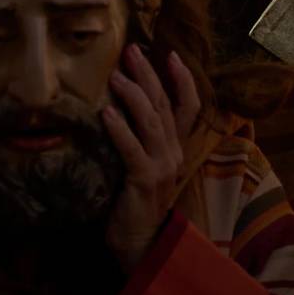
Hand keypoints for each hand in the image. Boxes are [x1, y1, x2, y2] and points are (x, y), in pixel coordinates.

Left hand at [102, 45, 199, 268]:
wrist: (140, 245)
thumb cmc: (134, 203)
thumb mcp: (141, 166)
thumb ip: (139, 141)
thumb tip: (115, 107)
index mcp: (175, 148)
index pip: (187, 107)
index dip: (181, 80)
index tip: (170, 53)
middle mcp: (174, 153)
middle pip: (165, 105)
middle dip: (149, 74)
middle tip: (132, 50)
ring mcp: (162, 167)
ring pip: (152, 122)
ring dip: (133, 95)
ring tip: (116, 75)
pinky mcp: (144, 181)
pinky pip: (132, 150)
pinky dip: (120, 130)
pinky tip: (106, 113)